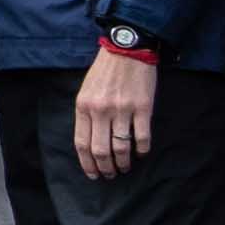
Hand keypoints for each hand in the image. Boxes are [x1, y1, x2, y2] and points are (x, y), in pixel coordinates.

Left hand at [75, 45, 156, 181]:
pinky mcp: (143, 108)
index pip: (82, 143)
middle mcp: (101, 110)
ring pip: (121, 148)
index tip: (93, 174)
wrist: (127, 49)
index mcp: (84, 107)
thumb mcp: (86, 90)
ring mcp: (122, 110)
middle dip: (105, 168)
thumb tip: (89, 142)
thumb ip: (86, 114)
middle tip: (110, 175)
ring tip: (125, 167)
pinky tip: (141, 154)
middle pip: (101, 150)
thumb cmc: (105, 71)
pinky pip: (142, 138)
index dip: (87, 163)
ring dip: (123, 163)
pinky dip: (141, 150)